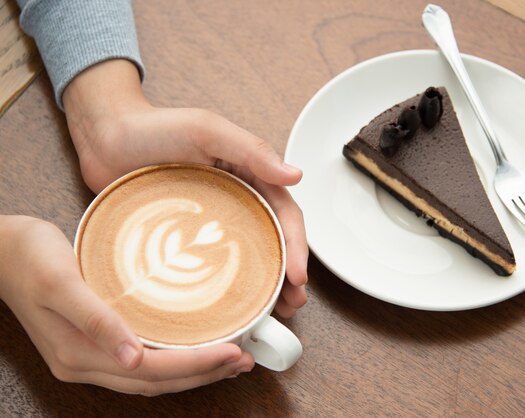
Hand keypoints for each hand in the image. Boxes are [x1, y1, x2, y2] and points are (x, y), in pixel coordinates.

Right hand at [0, 216, 253, 394]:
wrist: (2, 250)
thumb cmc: (29, 257)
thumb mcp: (61, 282)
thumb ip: (95, 320)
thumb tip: (131, 358)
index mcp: (78, 353)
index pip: (150, 372)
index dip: (195, 366)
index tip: (232, 352)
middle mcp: (85, 362)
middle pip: (155, 382)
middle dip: (203, 374)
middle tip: (243, 360)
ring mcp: (89, 356)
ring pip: (150, 378)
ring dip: (192, 372)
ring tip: (229, 360)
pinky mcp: (93, 343)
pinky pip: (140, 363)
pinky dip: (172, 361)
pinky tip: (192, 350)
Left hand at [63, 59, 306, 316]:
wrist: (105, 139)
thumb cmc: (154, 127)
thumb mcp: (207, 131)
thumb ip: (251, 150)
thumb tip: (295, 175)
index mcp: (250, 176)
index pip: (285, 214)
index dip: (297, 247)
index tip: (298, 277)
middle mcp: (237, 201)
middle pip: (273, 242)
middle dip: (288, 275)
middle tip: (291, 305)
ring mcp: (211, 223)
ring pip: (247, 259)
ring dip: (264, 287)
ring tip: (273, 315)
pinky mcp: (185, 239)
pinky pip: (210, 266)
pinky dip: (226, 288)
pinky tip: (229, 307)